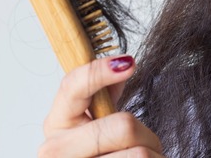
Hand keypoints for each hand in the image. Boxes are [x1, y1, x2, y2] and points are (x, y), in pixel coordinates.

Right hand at [39, 55, 163, 156]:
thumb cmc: (99, 157)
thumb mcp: (93, 126)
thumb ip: (104, 97)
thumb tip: (122, 62)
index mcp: (57, 125)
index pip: (72, 87)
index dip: (100, 71)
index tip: (129, 63)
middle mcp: (57, 151)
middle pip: (123, 126)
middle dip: (146, 135)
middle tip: (146, 146)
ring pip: (139, 155)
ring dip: (153, 156)